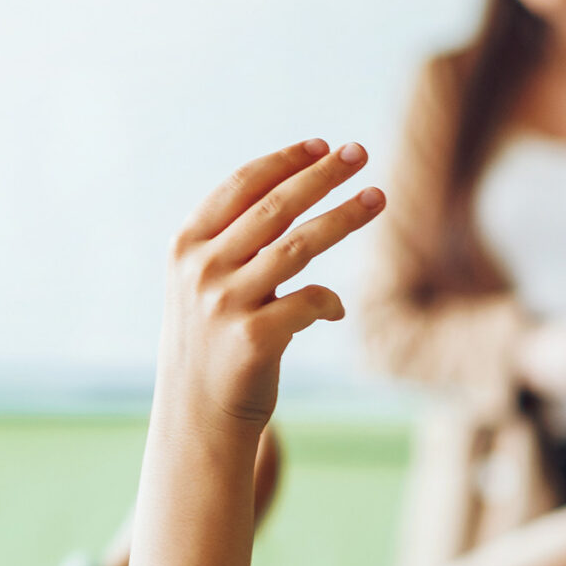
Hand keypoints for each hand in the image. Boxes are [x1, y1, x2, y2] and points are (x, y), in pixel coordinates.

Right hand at [125, 139, 383, 565]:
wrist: (196, 421)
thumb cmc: (208, 350)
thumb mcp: (202, 289)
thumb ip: (234, 245)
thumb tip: (295, 197)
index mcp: (186, 248)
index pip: (240, 186)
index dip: (285, 161)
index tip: (323, 144)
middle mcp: (202, 270)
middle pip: (276, 206)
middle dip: (324, 175)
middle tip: (362, 153)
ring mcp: (224, 303)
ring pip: (300, 245)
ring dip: (345, 216)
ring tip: (379, 198)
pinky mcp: (253, 339)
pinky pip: (309, 302)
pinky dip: (329, 302)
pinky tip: (337, 309)